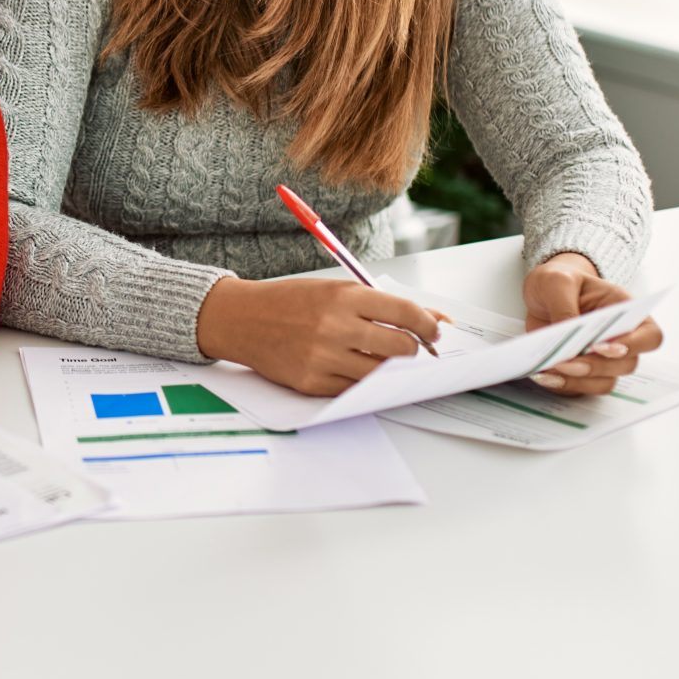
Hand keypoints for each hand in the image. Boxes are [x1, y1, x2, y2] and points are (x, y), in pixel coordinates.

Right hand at [195, 275, 446, 395]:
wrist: (242, 319)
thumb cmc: (293, 301)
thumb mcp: (337, 290)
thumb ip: (382, 304)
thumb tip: (434, 319)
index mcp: (344, 297)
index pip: (405, 314)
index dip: (429, 325)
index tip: (436, 331)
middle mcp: (335, 327)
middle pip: (401, 348)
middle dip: (416, 351)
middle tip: (415, 350)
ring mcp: (323, 358)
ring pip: (381, 374)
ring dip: (393, 370)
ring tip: (390, 362)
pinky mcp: (312, 383)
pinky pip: (355, 389)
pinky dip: (364, 382)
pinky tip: (360, 369)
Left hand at [521, 252, 662, 396]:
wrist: (542, 293)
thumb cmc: (561, 281)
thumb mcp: (558, 281)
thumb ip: (564, 305)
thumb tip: (567, 333)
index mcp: (626, 311)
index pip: (649, 336)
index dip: (632, 346)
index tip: (599, 345)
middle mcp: (621, 338)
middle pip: (626, 365)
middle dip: (595, 367)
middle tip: (565, 361)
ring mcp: (603, 358)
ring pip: (605, 382)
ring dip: (578, 381)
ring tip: (550, 369)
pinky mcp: (583, 372)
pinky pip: (581, 388)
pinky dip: (563, 385)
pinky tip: (544, 374)